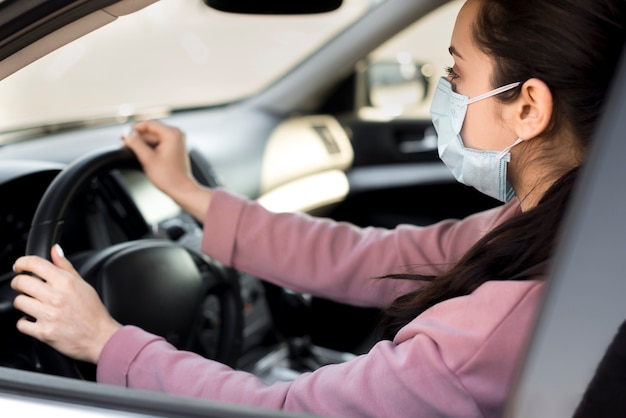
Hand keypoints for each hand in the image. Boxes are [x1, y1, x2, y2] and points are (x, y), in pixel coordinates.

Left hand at [11, 245, 120, 363]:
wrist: (100, 338)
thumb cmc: (93, 312)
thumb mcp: (83, 284)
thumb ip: (65, 267)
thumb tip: (54, 250)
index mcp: (66, 283)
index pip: (35, 264)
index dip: (22, 262)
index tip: (19, 266)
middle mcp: (56, 297)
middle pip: (21, 282)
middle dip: (18, 282)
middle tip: (22, 286)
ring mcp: (48, 315)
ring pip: (18, 302)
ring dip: (23, 302)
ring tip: (32, 305)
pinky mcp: (44, 333)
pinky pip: (21, 324)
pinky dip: (25, 322)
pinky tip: (34, 320)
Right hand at [122, 120, 212, 221]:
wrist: (181, 189)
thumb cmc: (168, 177)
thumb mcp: (147, 158)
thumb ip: (135, 143)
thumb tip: (126, 132)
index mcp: (172, 133)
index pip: (148, 124)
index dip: (133, 129)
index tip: (123, 135)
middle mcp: (176, 134)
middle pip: (151, 130)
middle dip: (137, 137)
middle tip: (124, 144)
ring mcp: (176, 141)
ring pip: (153, 137)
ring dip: (142, 143)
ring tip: (130, 150)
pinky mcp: (174, 148)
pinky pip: (158, 143)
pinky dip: (149, 147)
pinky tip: (140, 154)